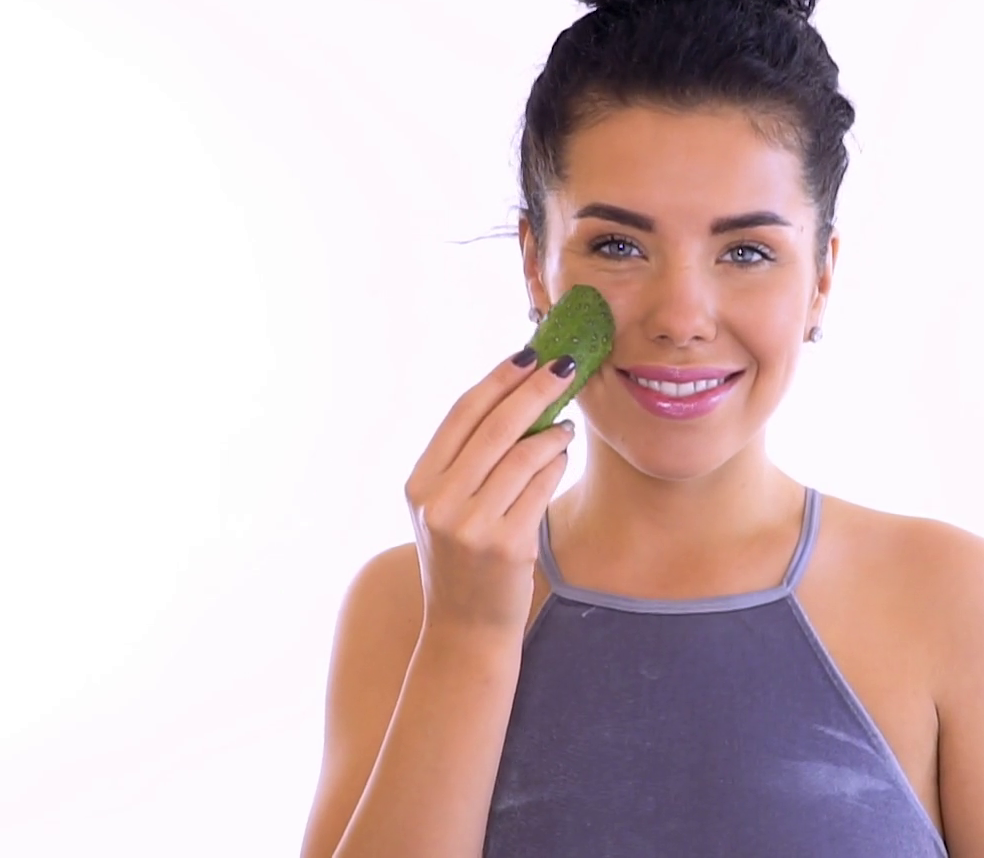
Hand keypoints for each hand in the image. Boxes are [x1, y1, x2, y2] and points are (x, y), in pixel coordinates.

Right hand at [402, 347, 578, 636]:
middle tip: (564, 366)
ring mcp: (472, 525)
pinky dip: (556, 463)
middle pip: (496, 425)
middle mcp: (440, 502)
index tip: (527, 353)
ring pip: (524, 454)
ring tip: (564, 424)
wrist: (465, 630)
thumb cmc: (462, 561)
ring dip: (552, 430)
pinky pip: (542, 486)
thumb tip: (515, 394)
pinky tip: (562, 455)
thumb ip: (466, 460)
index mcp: (419, 484)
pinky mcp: (507, 545)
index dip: (498, 379)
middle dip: (535, 388)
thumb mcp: (445, 508)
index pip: (462, 414)